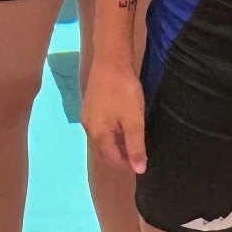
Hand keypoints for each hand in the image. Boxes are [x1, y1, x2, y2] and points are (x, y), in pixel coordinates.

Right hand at [79, 56, 145, 172]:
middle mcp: (89, 128)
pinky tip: (123, 124)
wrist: (110, 61)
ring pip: (102, 139)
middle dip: (120, 156)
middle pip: (104, 151)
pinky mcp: (90, 106)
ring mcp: (87, 116)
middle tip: (140, 152)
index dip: (127, 165)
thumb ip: (136, 146)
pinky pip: (100, 127)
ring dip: (116, 144)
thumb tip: (139, 170)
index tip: (143, 162)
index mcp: (98, 134)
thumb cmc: (123, 92)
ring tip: (134, 139)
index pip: (111, 159)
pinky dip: (112, 132)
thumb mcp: (134, 120)